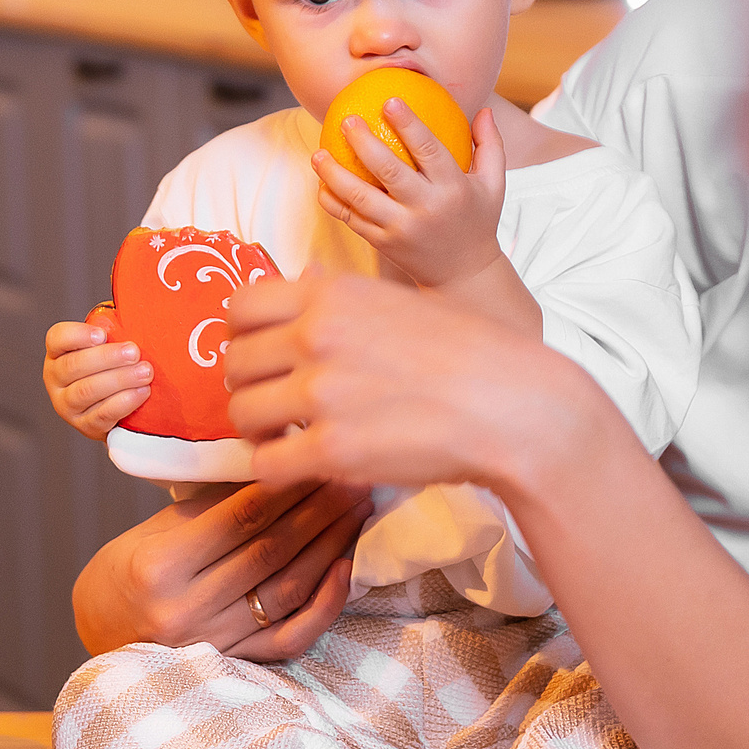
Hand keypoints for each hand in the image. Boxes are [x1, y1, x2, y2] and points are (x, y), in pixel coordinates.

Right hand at [43, 317, 150, 439]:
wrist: (121, 407)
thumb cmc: (116, 365)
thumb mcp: (111, 342)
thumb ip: (117, 326)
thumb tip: (138, 311)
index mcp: (58, 352)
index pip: (57, 338)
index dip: (78, 335)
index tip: (103, 334)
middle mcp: (55, 378)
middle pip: (73, 366)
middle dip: (107, 357)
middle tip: (134, 352)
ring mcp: (66, 405)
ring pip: (86, 391)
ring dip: (119, 379)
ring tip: (145, 372)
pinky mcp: (84, 426)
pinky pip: (102, 415)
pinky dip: (123, 403)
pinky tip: (141, 392)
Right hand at [72, 478, 369, 659]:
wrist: (102, 635)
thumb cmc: (128, 572)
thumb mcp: (156, 529)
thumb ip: (212, 506)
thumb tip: (276, 467)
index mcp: (160, 564)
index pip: (241, 517)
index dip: (288, 486)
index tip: (318, 459)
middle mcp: (187, 608)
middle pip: (271, 550)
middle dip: (319, 509)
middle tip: (351, 478)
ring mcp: (213, 641)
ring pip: (288, 588)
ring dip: (330, 545)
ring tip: (356, 511)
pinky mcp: (235, 664)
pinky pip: (291, 636)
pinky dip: (324, 604)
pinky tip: (344, 568)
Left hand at [222, 274, 602, 497]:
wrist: (514, 404)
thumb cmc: (469, 354)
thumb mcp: (399, 301)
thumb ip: (342, 297)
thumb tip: (303, 280)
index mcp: (331, 296)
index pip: (239, 307)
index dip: (245, 338)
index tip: (266, 358)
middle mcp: (317, 336)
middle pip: (234, 364)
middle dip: (252, 387)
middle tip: (279, 403)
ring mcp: (321, 392)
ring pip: (241, 414)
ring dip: (261, 430)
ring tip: (290, 436)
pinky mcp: (332, 448)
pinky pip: (266, 463)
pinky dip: (276, 468)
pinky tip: (303, 464)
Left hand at [313, 103, 508, 290]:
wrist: (464, 276)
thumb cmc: (478, 221)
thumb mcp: (494, 185)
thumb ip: (490, 145)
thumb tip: (484, 109)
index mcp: (453, 188)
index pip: (428, 150)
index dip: (409, 124)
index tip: (389, 101)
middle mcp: (425, 208)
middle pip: (388, 171)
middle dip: (364, 143)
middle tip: (346, 120)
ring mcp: (401, 228)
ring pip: (361, 198)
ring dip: (335, 175)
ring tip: (319, 153)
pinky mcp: (383, 244)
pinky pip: (352, 220)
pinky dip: (333, 202)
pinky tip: (321, 184)